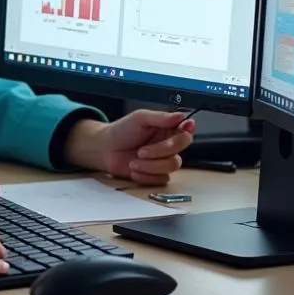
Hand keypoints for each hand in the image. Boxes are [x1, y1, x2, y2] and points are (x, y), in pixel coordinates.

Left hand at [64, 111, 195, 185]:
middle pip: (181, 148)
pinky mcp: (156, 174)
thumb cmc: (121, 131)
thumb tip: (180, 116)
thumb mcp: (140, 118)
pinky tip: (134, 169)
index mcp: (166, 128)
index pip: (186, 129)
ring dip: (151, 164)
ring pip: (172, 165)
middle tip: (142, 151)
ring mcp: (162, 160)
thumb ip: (161, 117)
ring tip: (134, 161)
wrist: (105, 150)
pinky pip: (161, 178)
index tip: (185, 128)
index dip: (188, 129)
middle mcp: (167, 144)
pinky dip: (146, 175)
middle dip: (161, 150)